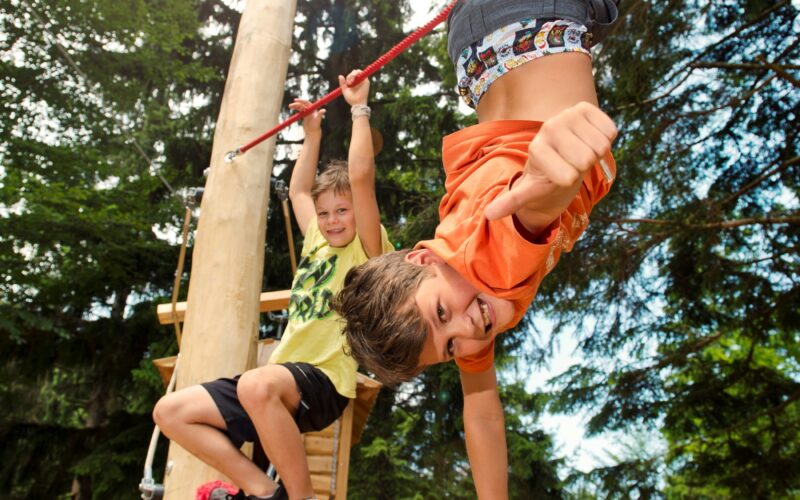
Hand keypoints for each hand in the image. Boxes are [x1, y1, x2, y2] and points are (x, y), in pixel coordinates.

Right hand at [289, 98, 325, 134]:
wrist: (313, 132)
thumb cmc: (316, 126)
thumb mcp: (317, 120)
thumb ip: (320, 114)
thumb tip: (324, 110)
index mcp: (313, 109)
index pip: (307, 103)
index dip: (301, 101)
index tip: (296, 100)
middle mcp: (310, 110)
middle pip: (302, 104)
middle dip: (296, 104)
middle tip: (290, 105)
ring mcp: (307, 112)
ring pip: (300, 107)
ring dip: (295, 106)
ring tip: (289, 106)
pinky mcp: (304, 116)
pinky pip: (299, 110)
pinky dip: (296, 109)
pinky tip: (292, 108)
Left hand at [339, 69, 368, 105]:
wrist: (357, 103)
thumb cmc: (351, 99)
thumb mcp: (345, 90)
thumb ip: (342, 83)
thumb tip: (340, 76)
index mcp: (354, 83)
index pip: (351, 75)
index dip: (349, 77)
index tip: (348, 83)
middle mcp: (358, 81)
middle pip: (355, 72)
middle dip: (351, 75)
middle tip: (349, 82)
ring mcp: (362, 81)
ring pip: (358, 71)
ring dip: (353, 74)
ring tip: (351, 82)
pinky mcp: (366, 81)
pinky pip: (363, 73)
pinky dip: (357, 74)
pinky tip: (354, 80)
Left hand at [485, 102, 616, 220]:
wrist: (559, 154)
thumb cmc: (545, 177)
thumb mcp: (528, 192)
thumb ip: (512, 201)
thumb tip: (488, 214)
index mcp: (536, 148)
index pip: (569, 176)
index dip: (568, 180)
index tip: (557, 175)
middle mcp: (549, 127)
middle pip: (586, 159)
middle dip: (583, 167)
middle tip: (570, 163)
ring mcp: (567, 114)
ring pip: (600, 146)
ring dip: (594, 153)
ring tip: (578, 152)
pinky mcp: (585, 107)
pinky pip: (610, 131)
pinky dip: (605, 139)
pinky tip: (589, 139)